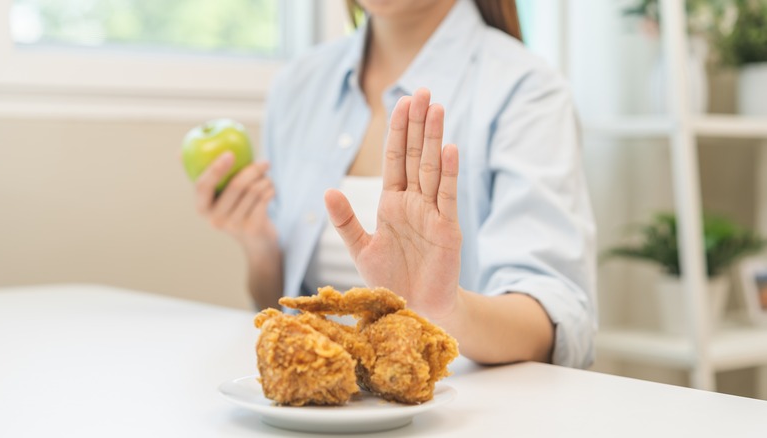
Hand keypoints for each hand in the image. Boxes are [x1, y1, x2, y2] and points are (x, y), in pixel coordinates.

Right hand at [194, 152, 277, 252]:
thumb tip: (179, 152)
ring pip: (254, 191)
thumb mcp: (218, 194)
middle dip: (253, 169)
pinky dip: (271, 190)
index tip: (230, 154)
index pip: (203, 186)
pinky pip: (264, 200)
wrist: (257, 240)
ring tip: (267, 178)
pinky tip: (271, 189)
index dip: (215, 169)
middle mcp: (214, 219)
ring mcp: (233, 226)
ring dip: (265, 180)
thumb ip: (205, 174)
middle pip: (235, 186)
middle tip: (265, 162)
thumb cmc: (236, 208)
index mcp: (202, 207)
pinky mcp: (251, 229)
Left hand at [324, 88, 461, 319]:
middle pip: (416, 155)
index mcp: (392, 203)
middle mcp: (414, 203)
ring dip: (434, 138)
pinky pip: (447, 197)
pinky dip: (448, 174)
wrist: (413, 312)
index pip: (395, 159)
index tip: (400, 101)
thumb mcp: (360, 249)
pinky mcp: (447, 230)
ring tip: (436, 108)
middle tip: (422, 91)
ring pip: (432, 168)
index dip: (398, 130)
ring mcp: (432, 214)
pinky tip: (450, 149)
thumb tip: (327, 190)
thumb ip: (345, 221)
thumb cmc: (389, 281)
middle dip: (418, 123)